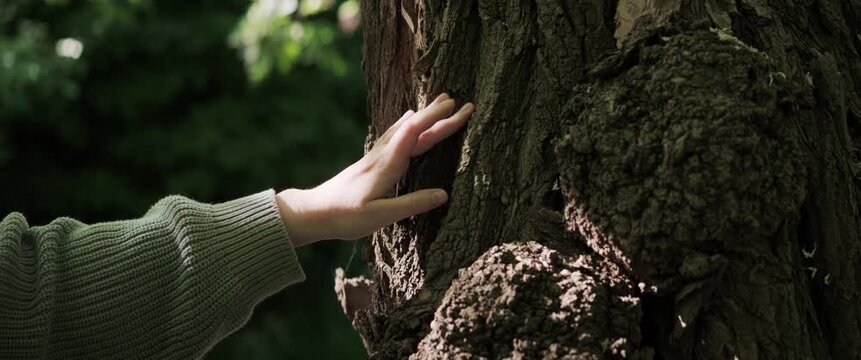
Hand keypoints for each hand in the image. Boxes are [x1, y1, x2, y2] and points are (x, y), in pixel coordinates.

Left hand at [276, 93, 473, 246]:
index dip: (436, 120)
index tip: (456, 108)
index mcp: (386, 165)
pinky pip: (395, 135)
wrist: (313, 212)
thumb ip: (412, 204)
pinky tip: (408, 117)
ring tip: (441, 101)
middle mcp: (382, 155)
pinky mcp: (371, 160)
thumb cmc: (345, 217)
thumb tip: (444, 194)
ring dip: (425, 115)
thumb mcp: (380, 217)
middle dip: (439, 115)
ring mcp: (375, 155)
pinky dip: (407, 123)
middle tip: (463, 102)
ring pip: (405, 129)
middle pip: (415, 129)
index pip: (414, 135)